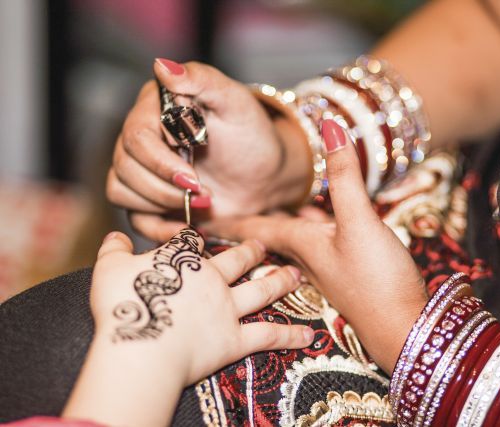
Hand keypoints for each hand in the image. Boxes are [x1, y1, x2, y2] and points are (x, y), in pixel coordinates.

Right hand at [64, 228, 312, 426]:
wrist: (141, 345)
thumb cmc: (123, 305)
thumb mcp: (108, 270)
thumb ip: (113, 250)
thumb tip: (114, 235)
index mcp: (183, 261)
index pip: (194, 243)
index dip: (198, 239)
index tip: (203, 236)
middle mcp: (212, 280)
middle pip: (237, 260)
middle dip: (251, 251)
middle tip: (263, 245)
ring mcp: (227, 308)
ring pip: (261, 291)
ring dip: (280, 282)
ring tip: (296, 276)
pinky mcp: (235, 340)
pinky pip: (268, 336)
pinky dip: (289, 335)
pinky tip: (309, 334)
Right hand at [107, 58, 310, 241]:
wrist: (265, 177)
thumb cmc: (252, 136)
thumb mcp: (234, 103)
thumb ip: (202, 80)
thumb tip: (162, 66)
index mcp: (156, 107)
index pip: (136, 135)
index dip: (161, 161)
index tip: (194, 175)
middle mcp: (141, 136)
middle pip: (125, 166)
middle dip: (165, 187)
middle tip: (204, 192)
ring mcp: (142, 169)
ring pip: (120, 191)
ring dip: (162, 204)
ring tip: (202, 203)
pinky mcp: (148, 199)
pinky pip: (132, 218)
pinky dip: (157, 227)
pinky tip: (186, 226)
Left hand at [204, 120, 427, 372]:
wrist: (403, 328)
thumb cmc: (376, 278)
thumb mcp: (360, 221)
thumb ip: (345, 176)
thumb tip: (330, 125)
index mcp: (299, 243)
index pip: (253, 226)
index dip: (226, 218)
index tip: (194, 216)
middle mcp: (305, 257)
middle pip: (267, 234)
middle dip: (245, 223)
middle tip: (220, 214)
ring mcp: (325, 268)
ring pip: (292, 240)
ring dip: (276, 225)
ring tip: (263, 211)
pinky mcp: (346, 274)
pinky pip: (317, 246)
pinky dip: (310, 229)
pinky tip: (322, 221)